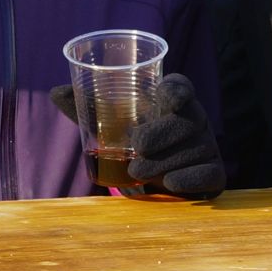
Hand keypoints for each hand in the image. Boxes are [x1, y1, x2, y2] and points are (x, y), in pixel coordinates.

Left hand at [51, 73, 225, 197]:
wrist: (160, 176)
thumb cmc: (136, 139)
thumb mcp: (110, 122)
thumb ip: (86, 106)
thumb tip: (56, 91)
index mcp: (172, 99)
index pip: (181, 86)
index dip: (177, 91)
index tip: (169, 99)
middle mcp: (196, 118)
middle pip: (185, 122)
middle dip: (159, 137)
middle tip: (135, 154)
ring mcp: (209, 145)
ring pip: (191, 151)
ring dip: (162, 164)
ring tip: (137, 173)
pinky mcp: (215, 171)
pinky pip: (207, 174)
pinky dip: (187, 180)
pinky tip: (170, 183)